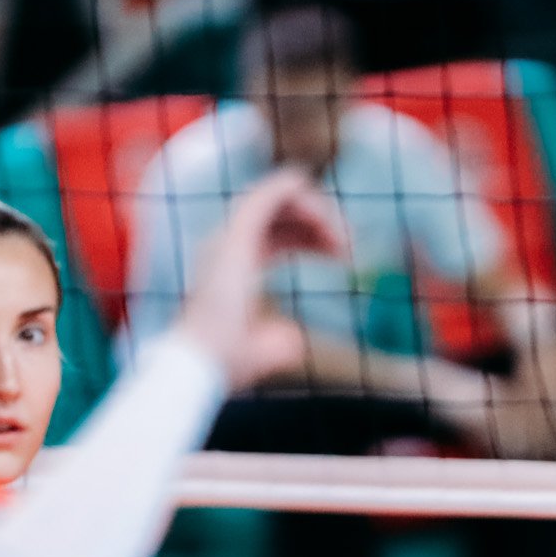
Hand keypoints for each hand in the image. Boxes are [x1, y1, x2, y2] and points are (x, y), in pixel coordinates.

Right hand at [172, 169, 347, 391]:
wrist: (204, 361)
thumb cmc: (231, 361)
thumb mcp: (266, 348)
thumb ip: (280, 340)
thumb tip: (292, 337)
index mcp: (233, 263)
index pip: (279, 234)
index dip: (315, 239)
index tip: (345, 256)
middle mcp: (227, 243)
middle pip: (281, 214)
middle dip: (322, 222)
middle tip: (351, 248)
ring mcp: (228, 234)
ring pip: (279, 198)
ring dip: (318, 211)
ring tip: (346, 242)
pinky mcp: (236, 233)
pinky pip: (271, 195)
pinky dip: (301, 196)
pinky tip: (324, 214)